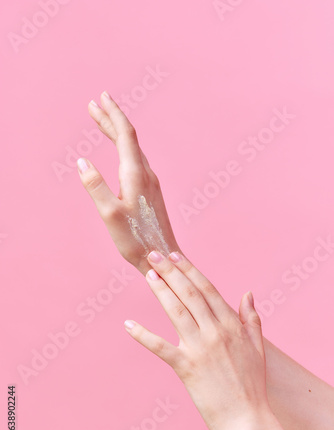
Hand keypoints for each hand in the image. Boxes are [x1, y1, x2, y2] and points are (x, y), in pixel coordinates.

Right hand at [77, 91, 180, 274]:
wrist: (163, 256)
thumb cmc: (136, 240)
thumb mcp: (110, 214)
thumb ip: (95, 186)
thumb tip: (82, 161)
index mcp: (136, 174)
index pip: (125, 134)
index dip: (113, 114)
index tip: (101, 97)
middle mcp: (146, 173)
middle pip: (128, 138)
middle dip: (110, 119)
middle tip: (95, 103)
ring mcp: (150, 181)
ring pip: (131, 148)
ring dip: (116, 132)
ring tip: (101, 121)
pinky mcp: (150, 191)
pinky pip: (134, 159)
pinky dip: (122, 148)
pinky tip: (118, 152)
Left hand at [123, 250, 272, 429]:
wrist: (248, 420)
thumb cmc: (253, 385)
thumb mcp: (258, 347)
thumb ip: (252, 318)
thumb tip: (247, 292)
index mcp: (232, 325)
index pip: (207, 289)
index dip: (189, 270)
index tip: (176, 256)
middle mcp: (216, 332)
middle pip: (190, 294)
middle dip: (171, 272)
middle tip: (153, 255)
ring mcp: (200, 349)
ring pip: (176, 312)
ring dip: (161, 291)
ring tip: (148, 275)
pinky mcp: (186, 368)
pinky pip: (160, 348)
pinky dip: (143, 335)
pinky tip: (127, 325)